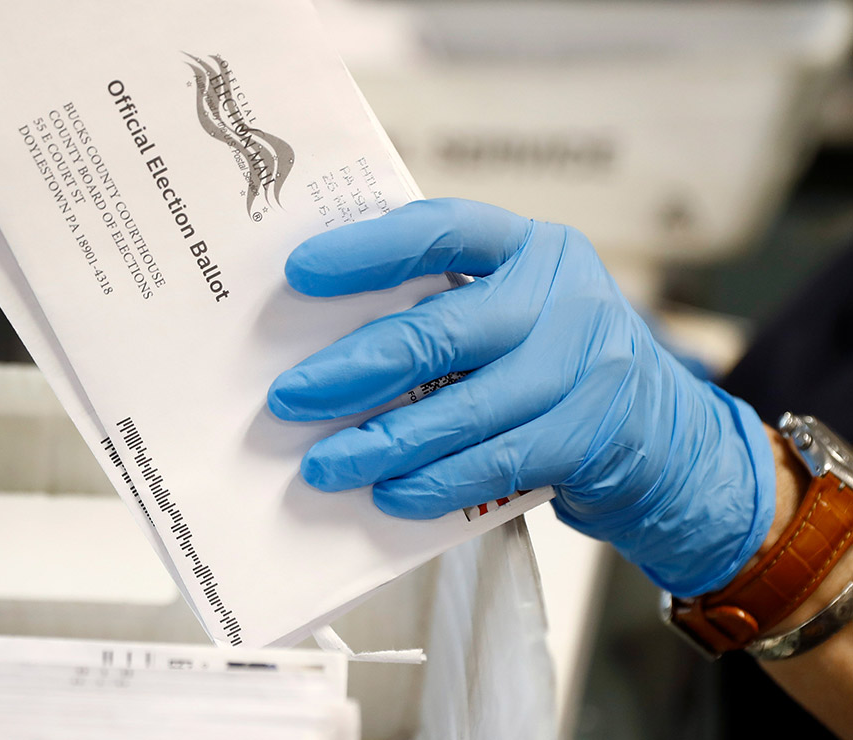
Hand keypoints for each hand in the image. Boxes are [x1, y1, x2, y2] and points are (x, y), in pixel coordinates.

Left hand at [268, 198, 775, 595]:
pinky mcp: (592, 434)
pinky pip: (498, 462)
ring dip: (384, 442)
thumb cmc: (555, 362)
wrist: (667, 434)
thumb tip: (325, 341)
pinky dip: (437, 482)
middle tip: (290, 398)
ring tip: (324, 465)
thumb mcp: (515, 312)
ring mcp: (586, 365)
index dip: (370, 249)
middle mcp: (564, 294)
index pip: (444, 229)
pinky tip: (389, 494)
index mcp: (529, 247)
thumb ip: (446, 309)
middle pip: (442, 330)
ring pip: (465, 408)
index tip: (299, 271)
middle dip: (354, 369)